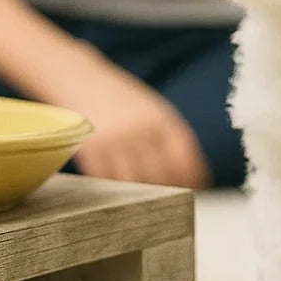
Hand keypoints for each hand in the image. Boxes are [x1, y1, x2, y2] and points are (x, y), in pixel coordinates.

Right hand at [50, 46, 209, 189]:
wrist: (81, 79)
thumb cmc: (124, 101)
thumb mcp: (155, 112)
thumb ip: (173, 140)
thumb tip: (198, 178)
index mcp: (163, 121)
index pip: (185, 161)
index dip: (193, 181)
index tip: (196, 192)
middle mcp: (141, 130)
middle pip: (161, 177)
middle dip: (168, 192)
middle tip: (170, 201)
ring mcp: (115, 140)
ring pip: (134, 183)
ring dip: (140, 195)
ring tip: (144, 198)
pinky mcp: (89, 149)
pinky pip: (107, 180)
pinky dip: (114, 188)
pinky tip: (117, 186)